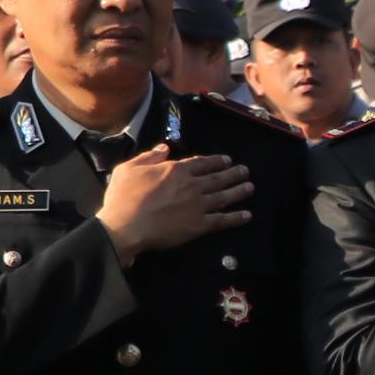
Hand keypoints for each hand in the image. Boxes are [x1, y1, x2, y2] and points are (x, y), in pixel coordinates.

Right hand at [97, 146, 251, 262]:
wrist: (126, 226)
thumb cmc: (123, 196)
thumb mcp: (129, 168)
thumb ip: (149, 157)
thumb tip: (164, 148)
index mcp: (176, 170)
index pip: (201, 163)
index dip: (216, 161)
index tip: (227, 160)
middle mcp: (192, 185)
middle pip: (218, 177)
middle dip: (234, 173)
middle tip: (246, 171)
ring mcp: (198, 205)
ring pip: (224, 196)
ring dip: (239, 191)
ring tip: (250, 187)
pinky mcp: (199, 225)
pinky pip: (222, 220)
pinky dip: (236, 217)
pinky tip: (247, 215)